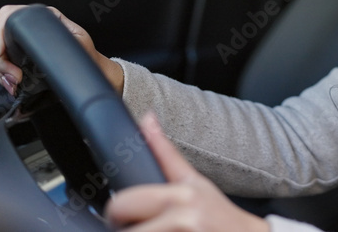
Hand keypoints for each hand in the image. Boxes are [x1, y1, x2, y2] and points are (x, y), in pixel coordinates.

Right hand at [0, 5, 124, 95]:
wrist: (89, 68)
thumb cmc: (85, 53)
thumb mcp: (76, 39)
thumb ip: (61, 33)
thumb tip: (45, 35)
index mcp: (40, 17)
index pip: (7, 16)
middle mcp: (27, 26)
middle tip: (13, 76)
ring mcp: (20, 42)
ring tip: (13, 83)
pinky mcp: (18, 57)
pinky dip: (1, 76)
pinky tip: (12, 85)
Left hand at [106, 113, 269, 231]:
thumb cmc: (219, 214)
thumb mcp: (193, 180)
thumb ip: (165, 152)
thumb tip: (147, 117)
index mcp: (179, 195)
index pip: (121, 205)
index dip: (118, 212)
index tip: (126, 215)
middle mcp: (181, 219)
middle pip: (124, 227)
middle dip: (126, 228)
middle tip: (144, 226)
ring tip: (158, 231)